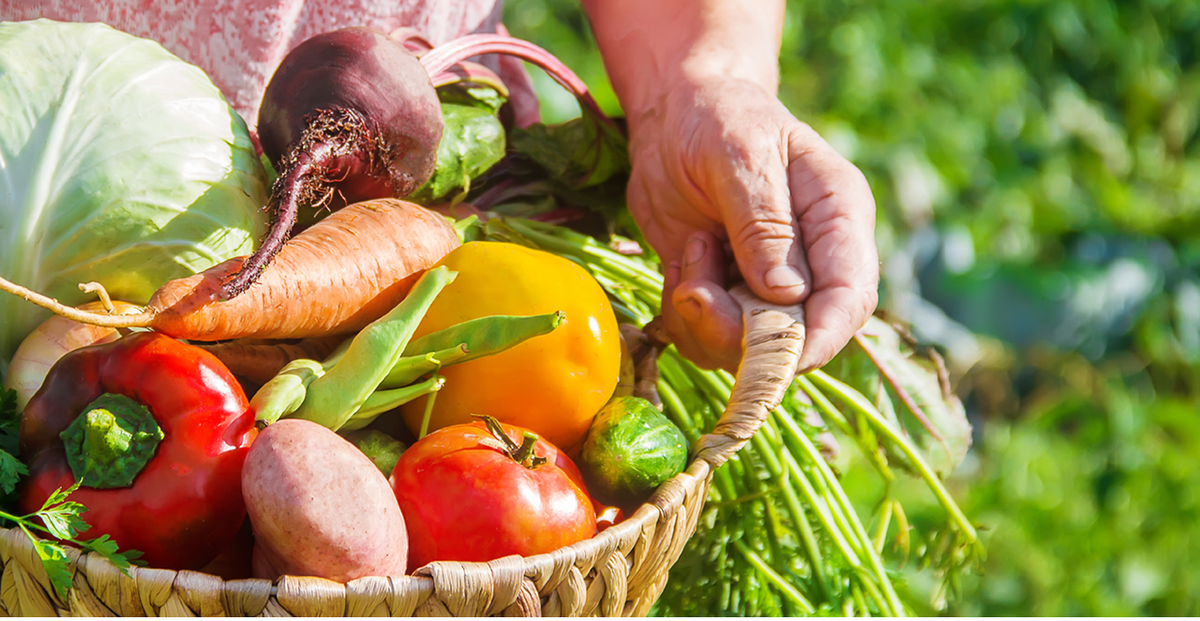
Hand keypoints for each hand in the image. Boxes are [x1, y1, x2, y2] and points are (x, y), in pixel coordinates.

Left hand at [626, 76, 878, 372]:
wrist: (675, 116)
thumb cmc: (718, 118)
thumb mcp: (740, 155)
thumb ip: (763, 222)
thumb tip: (787, 293)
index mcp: (838, 217)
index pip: (851, 297)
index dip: (820, 338)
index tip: (775, 356)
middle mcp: (812, 261)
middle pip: (800, 336)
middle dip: (742, 334)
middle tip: (694, 290)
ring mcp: (767, 284)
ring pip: (748, 347)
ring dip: (705, 321)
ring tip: (691, 253)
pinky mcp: (725, 296)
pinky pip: (708, 339)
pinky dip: (684, 317)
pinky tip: (681, 263)